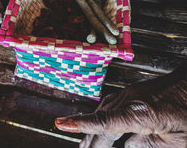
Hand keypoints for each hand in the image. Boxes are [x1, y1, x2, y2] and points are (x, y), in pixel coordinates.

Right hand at [55, 67, 186, 147]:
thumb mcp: (176, 141)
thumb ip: (146, 146)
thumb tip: (125, 147)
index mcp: (141, 112)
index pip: (105, 122)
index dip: (81, 124)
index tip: (61, 124)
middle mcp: (129, 100)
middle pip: (102, 123)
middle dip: (90, 140)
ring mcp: (128, 95)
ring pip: (103, 114)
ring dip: (95, 131)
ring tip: (85, 146)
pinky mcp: (130, 93)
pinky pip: (109, 107)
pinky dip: (102, 119)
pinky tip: (101, 127)